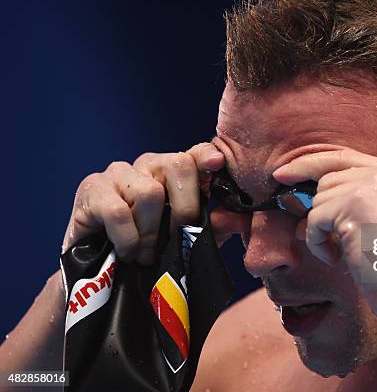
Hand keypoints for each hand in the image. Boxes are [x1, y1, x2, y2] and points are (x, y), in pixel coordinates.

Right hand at [62, 143, 250, 264]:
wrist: (98, 272)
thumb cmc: (147, 251)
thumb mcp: (185, 241)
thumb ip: (212, 228)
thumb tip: (234, 218)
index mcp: (173, 173)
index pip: (194, 154)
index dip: (206, 156)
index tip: (218, 163)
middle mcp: (147, 165)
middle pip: (177, 166)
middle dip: (185, 209)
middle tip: (176, 239)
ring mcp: (118, 173)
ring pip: (150, 192)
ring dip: (151, 233)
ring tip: (145, 255)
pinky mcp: (91, 189)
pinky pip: (119, 212)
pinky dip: (128, 239)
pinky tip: (127, 253)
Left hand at [273, 148, 376, 329]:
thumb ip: (360, 198)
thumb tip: (305, 196)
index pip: (347, 158)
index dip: (311, 163)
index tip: (283, 174)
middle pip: (329, 179)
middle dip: (319, 210)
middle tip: (320, 237)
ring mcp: (375, 184)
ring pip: (320, 199)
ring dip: (322, 230)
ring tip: (344, 252)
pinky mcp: (357, 204)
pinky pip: (315, 219)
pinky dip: (318, 243)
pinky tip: (338, 259)